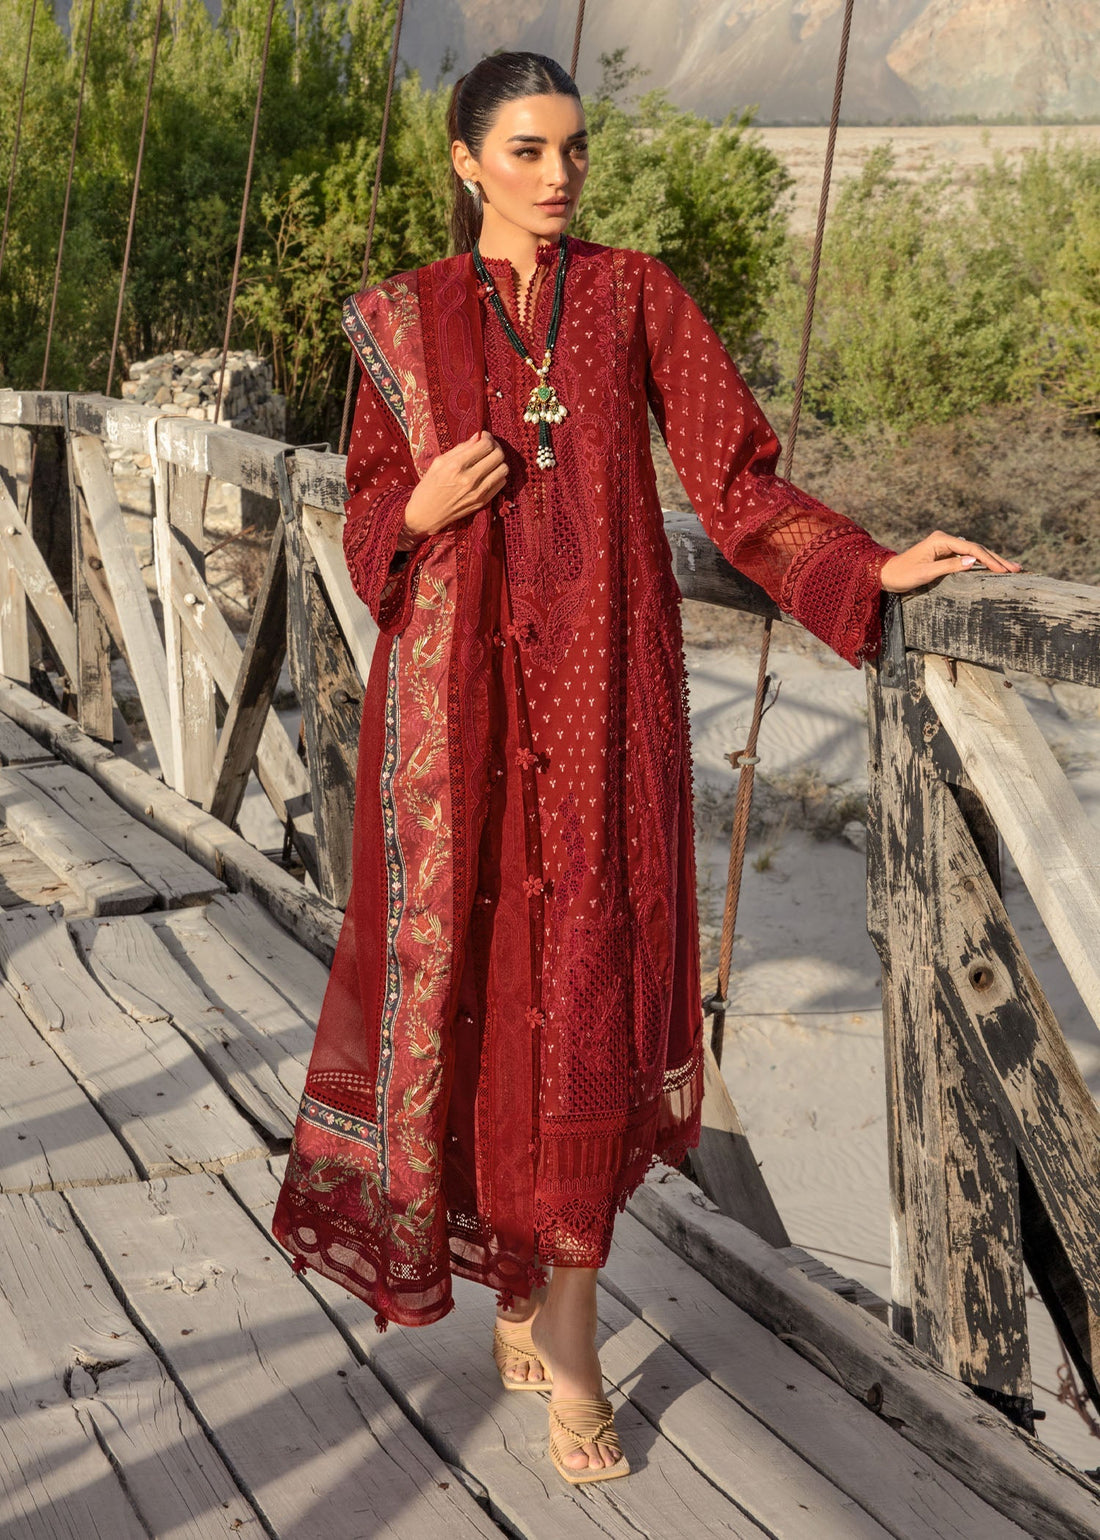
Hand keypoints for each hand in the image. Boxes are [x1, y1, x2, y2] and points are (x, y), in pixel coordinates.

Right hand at [404, 430, 508, 539]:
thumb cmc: (429, 485)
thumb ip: (461, 448)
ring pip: (503, 469)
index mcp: (456, 465)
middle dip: (495, 447)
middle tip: (489, 446)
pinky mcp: (482, 502)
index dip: (487, 437)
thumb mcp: (439, 462)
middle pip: (498, 456)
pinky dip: (498, 475)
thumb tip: (478, 436)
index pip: (485, 445)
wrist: (426, 514)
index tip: (484, 437)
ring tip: (490, 460)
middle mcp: (469, 479)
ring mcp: (478, 492)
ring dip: (499, 461)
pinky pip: (501, 483)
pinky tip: (489, 473)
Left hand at [879, 530, 1021, 592]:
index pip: (971, 549)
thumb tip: (974, 562)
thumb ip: (950, 567)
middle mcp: (945, 539)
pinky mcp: (945, 554)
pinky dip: (982, 563)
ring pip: (974, 553)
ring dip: (992, 561)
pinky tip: (994, 568)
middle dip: (997, 559)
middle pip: (977, 549)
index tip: (1003, 570)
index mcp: (941, 540)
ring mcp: (946, 546)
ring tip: (1011, 568)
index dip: (989, 560)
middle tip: (1017, 568)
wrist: (886, 574)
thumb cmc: (903, 574)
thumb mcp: (926, 573)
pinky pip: (968, 558)